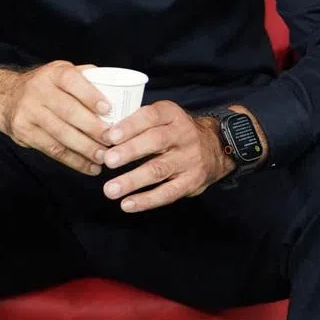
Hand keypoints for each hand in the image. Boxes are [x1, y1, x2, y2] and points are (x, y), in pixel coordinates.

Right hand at [0, 62, 113, 175]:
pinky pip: (53, 150)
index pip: (73, 81)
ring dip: (86, 149)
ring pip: (61, 134)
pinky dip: (74, 161)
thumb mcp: (60, 72)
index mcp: (53, 73)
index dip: (90, 95)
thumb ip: (85, 78)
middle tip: (113, 140)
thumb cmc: (44, 85)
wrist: (5, 97)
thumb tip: (118, 88)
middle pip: (69, 112)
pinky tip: (90, 166)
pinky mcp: (24, 132)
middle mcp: (38, 90)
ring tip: (105, 157)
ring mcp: (28, 112)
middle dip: (93, 128)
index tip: (108, 109)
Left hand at [97, 101, 244, 212]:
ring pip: (159, 169)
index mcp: (172, 114)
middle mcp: (183, 135)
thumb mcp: (163, 117)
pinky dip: (147, 200)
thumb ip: (137, 124)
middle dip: (130, 151)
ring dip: (132, 181)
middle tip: (107, 160)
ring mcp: (189, 159)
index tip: (110, 136)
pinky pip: (168, 192)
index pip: (150, 116)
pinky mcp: (192, 181)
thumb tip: (102, 135)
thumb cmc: (176, 131)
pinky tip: (128, 204)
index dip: (130, 126)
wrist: (216, 146)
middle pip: (155, 142)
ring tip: (110, 189)